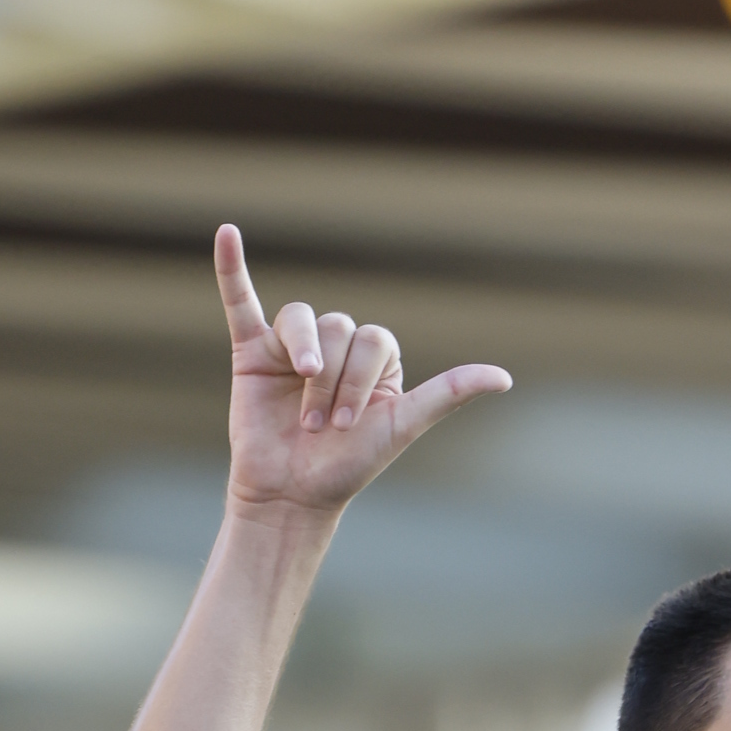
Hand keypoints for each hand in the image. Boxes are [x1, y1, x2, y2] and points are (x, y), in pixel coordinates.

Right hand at [215, 222, 510, 522]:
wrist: (291, 497)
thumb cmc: (348, 467)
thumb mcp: (403, 426)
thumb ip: (449, 394)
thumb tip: (505, 378)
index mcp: (374, 358)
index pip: (374, 338)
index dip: (362, 379)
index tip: (351, 425)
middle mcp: (335, 345)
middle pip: (339, 326)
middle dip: (333, 380)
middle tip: (321, 426)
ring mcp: (291, 345)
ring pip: (301, 318)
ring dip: (304, 357)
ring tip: (299, 409)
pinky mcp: (252, 351)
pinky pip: (241, 301)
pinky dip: (230, 269)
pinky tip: (225, 233)